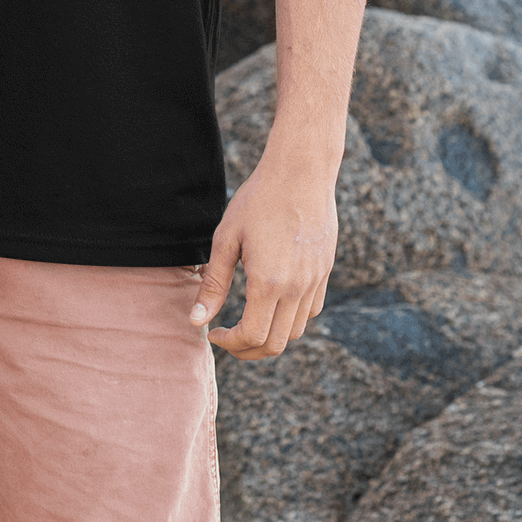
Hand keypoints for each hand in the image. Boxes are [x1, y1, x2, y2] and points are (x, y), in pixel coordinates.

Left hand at [190, 135, 338, 360]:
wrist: (301, 171)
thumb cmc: (258, 200)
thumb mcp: (226, 239)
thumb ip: (213, 284)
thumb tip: (196, 321)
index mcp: (268, 283)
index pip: (251, 337)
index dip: (229, 343)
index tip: (213, 332)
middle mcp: (296, 288)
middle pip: (275, 344)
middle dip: (247, 350)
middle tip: (228, 336)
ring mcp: (315, 281)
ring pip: (296, 331)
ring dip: (270, 335)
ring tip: (248, 320)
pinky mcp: (325, 271)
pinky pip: (310, 311)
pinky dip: (291, 319)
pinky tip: (272, 302)